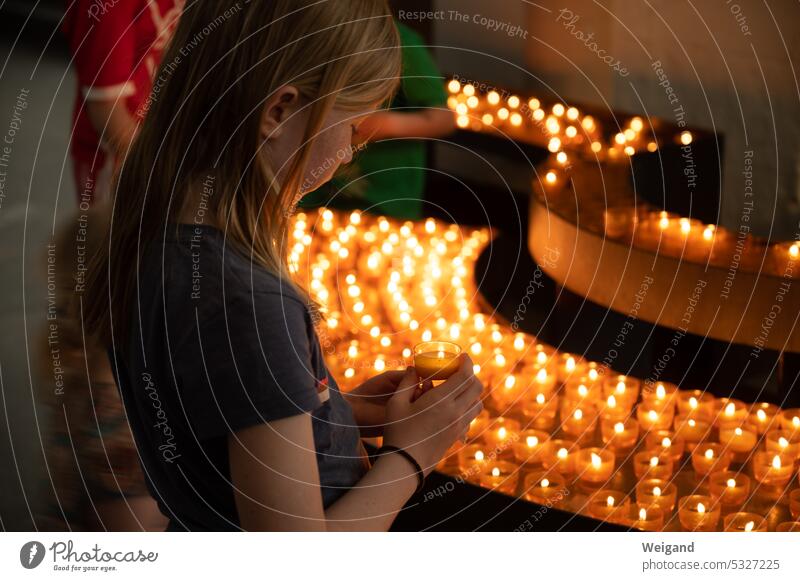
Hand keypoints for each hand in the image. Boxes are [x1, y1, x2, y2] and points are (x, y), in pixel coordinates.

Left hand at [344, 371, 432, 436]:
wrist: (354, 408)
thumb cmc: (369, 391)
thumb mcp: (390, 378)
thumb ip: (406, 376)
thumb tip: (422, 372)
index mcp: (407, 394)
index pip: (424, 387)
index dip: (428, 382)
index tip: (429, 378)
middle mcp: (409, 405)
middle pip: (427, 398)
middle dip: (429, 391)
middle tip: (427, 385)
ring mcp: (407, 415)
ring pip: (424, 408)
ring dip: (425, 400)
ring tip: (419, 393)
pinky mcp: (402, 425)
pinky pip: (415, 418)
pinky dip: (418, 411)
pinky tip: (415, 404)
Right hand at [382, 354, 483, 475]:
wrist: (405, 465)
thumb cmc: (397, 432)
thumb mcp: (396, 403)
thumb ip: (407, 382)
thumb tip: (414, 368)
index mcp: (441, 401)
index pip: (465, 375)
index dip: (467, 362)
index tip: (462, 356)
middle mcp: (455, 412)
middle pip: (476, 387)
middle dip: (471, 375)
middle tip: (458, 371)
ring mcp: (459, 426)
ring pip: (478, 403)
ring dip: (471, 392)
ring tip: (455, 389)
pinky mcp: (457, 436)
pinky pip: (471, 417)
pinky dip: (467, 407)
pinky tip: (451, 407)